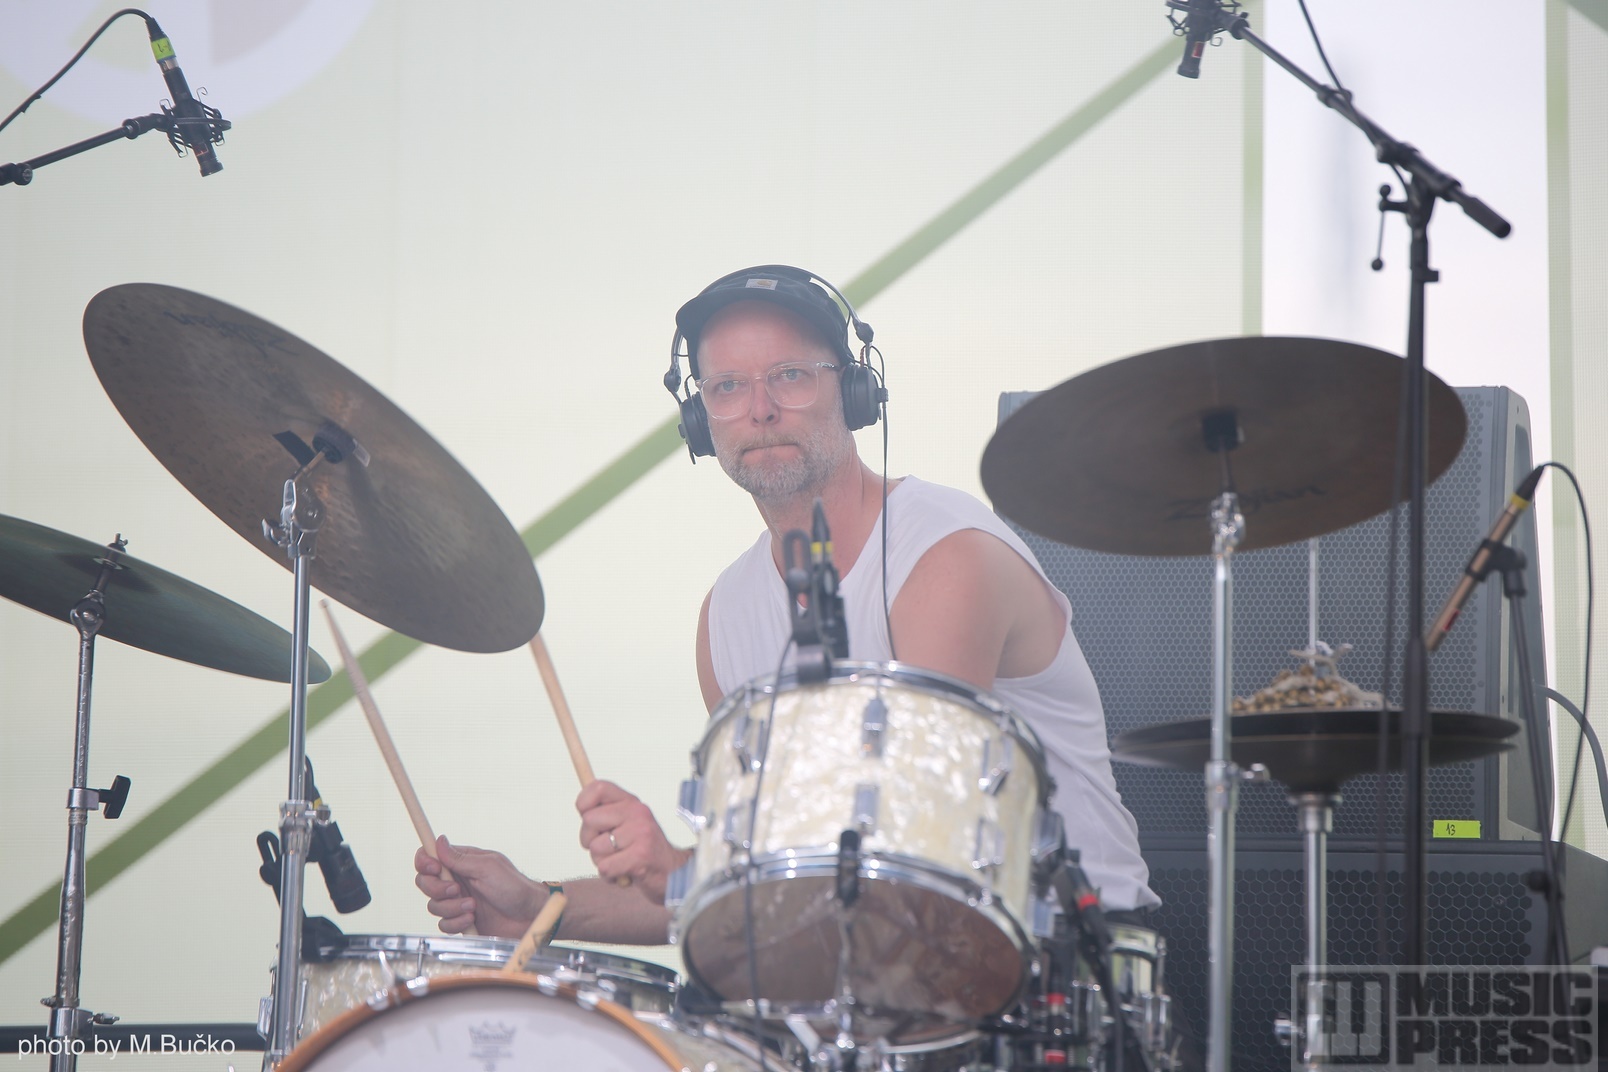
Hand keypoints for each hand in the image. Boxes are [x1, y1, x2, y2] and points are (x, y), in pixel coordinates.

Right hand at [413, 836, 544, 937]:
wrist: (529, 916)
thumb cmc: (515, 887)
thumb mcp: (488, 868)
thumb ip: (460, 858)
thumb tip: (438, 840)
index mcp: (462, 863)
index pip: (430, 857)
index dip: (424, 861)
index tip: (433, 868)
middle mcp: (457, 881)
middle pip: (425, 882)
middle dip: (436, 888)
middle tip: (456, 890)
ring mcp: (457, 901)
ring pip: (433, 905)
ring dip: (451, 907)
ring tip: (473, 907)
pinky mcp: (460, 921)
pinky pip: (443, 924)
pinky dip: (456, 922)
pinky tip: (472, 919)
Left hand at [576, 781, 690, 904]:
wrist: (673, 873)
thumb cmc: (643, 850)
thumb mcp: (629, 824)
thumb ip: (608, 814)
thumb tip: (582, 809)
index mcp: (632, 802)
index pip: (598, 787)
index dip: (584, 803)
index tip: (587, 818)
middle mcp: (637, 813)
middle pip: (589, 820)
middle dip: (589, 840)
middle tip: (607, 849)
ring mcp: (640, 834)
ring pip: (595, 848)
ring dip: (601, 862)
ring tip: (620, 861)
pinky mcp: (640, 856)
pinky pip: (605, 867)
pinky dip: (609, 876)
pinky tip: (623, 874)